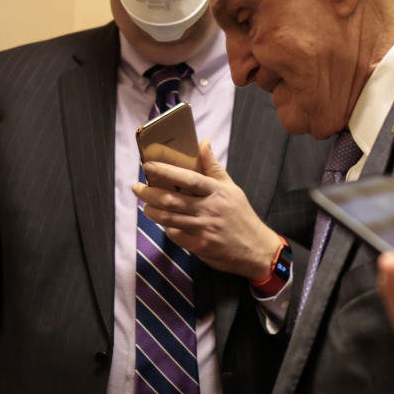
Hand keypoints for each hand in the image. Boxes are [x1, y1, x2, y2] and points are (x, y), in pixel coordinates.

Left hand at [133, 141, 280, 280]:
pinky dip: (166, 228)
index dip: (166, 171)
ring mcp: (204, 228)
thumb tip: (203, 143)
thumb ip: (213, 167)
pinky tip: (164, 223)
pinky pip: (176, 234)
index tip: (148, 165)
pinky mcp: (199, 245)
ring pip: (169, 218)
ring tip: (146, 206)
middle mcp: (209, 209)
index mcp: (217, 192)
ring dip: (152, 211)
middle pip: (171, 199)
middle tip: (137, 187)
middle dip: (149, 193)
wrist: (256, 249)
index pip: (188, 178)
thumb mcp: (232, 189)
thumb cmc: (242, 216)